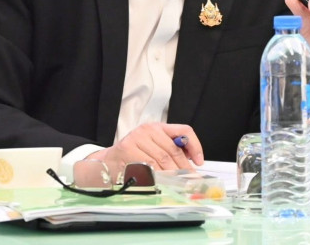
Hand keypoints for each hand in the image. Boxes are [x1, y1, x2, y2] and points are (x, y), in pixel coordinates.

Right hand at [87, 123, 203, 178]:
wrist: (109, 160)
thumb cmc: (134, 155)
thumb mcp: (154, 147)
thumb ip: (170, 151)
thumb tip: (193, 163)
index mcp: (159, 127)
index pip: (184, 130)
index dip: (195, 145)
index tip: (199, 161)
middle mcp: (149, 129)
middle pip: (174, 149)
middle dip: (184, 168)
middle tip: (191, 180)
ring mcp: (137, 138)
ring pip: (162, 159)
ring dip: (172, 174)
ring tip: (178, 183)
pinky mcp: (128, 148)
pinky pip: (148, 166)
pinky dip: (157, 176)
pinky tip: (161, 182)